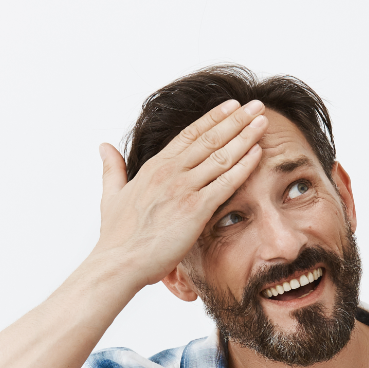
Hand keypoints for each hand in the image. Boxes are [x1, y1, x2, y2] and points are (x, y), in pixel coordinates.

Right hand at [93, 99, 267, 288]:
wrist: (119, 262)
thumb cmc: (117, 237)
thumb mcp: (111, 195)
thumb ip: (112, 168)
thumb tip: (104, 146)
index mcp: (155, 167)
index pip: (190, 134)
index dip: (213, 118)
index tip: (232, 106)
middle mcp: (171, 172)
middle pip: (210, 138)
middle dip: (237, 120)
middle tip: (257, 105)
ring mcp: (184, 189)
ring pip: (221, 156)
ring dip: (245, 136)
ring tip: (264, 121)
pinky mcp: (195, 210)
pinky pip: (225, 183)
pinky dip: (243, 166)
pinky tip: (258, 153)